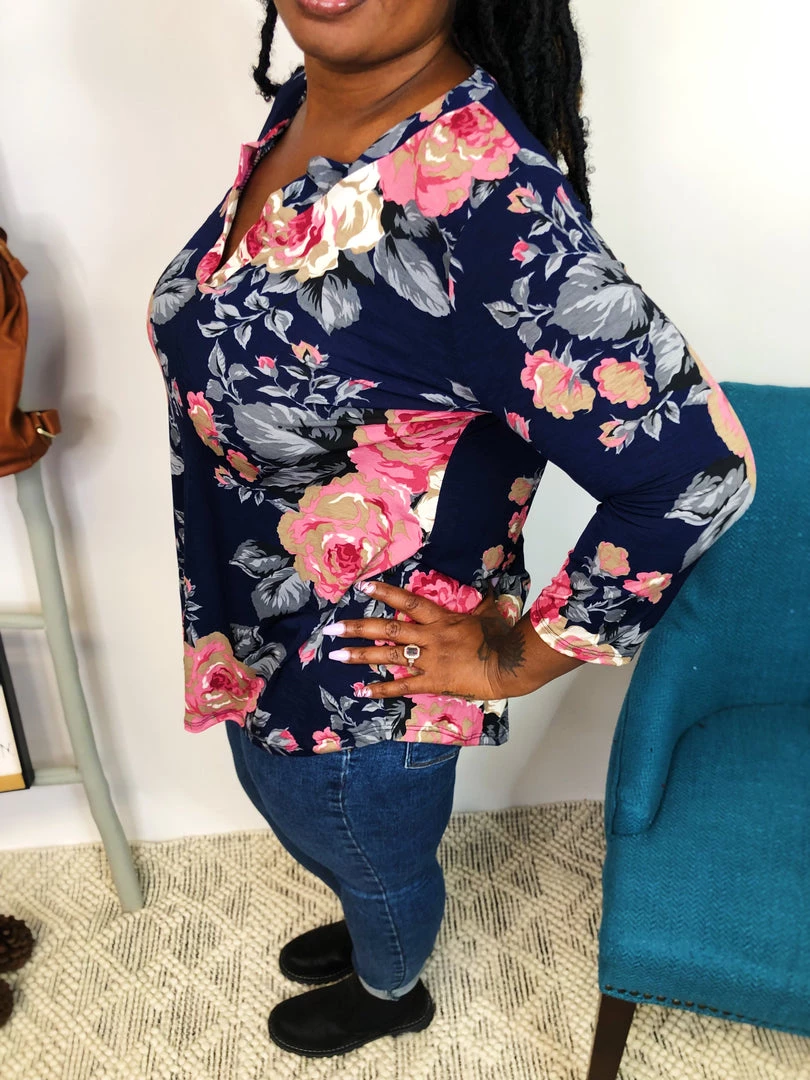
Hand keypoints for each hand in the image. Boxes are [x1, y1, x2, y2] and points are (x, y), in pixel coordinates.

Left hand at [322, 579, 571, 700]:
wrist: (510, 665)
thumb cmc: (501, 638)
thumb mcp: (489, 613)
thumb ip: (482, 601)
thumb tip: (488, 586)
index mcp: (441, 619)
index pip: (407, 602)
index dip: (384, 594)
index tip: (361, 588)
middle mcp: (429, 637)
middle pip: (388, 630)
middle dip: (358, 628)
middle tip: (331, 629)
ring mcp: (429, 660)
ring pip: (389, 656)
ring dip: (361, 656)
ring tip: (337, 656)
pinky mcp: (433, 682)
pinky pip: (403, 687)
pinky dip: (382, 689)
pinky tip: (362, 691)